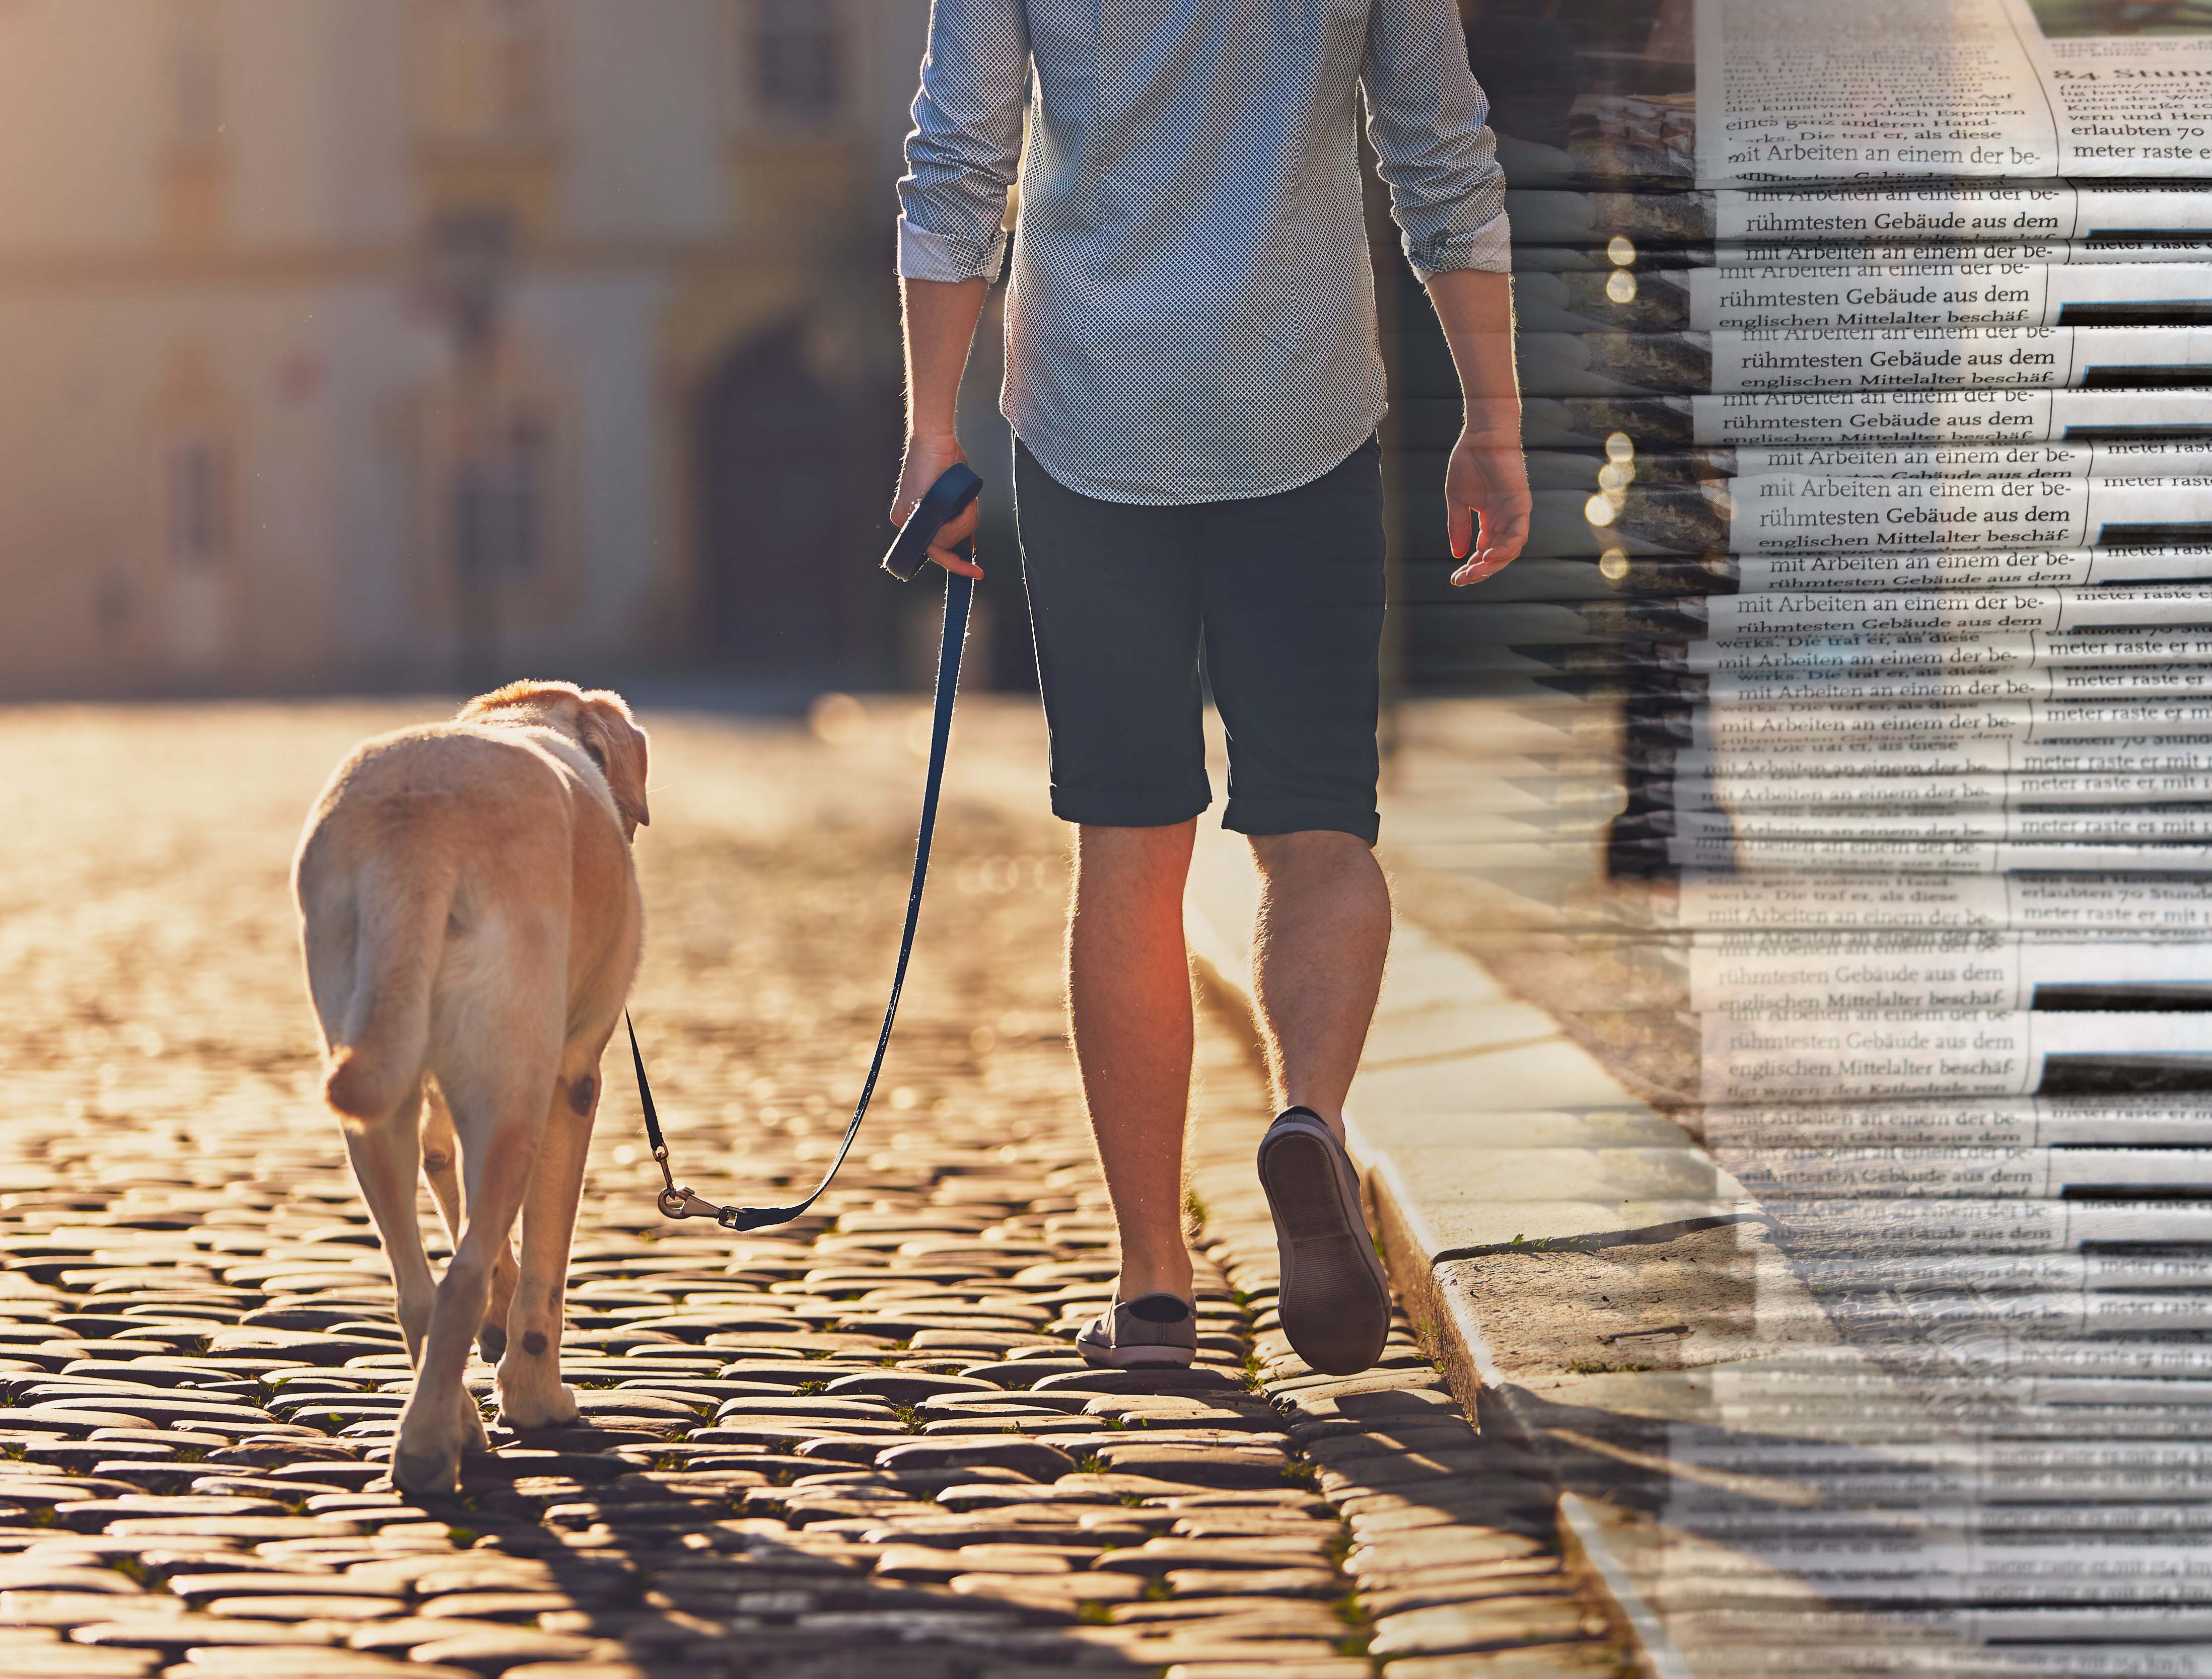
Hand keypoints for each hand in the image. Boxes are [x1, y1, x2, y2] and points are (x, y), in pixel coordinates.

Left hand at [890, 431, 982, 578]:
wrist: (936, 438)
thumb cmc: (948, 461)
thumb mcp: (957, 497)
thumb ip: (958, 521)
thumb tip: (967, 547)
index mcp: (915, 517)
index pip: (933, 549)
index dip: (953, 564)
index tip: (972, 573)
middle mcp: (905, 520)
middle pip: (939, 551)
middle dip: (960, 559)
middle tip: (976, 571)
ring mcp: (904, 516)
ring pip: (944, 543)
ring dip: (965, 526)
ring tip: (969, 504)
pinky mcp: (909, 510)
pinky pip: (941, 533)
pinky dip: (960, 521)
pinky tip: (964, 504)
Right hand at [1444, 421, 1529, 586]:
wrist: (1482, 436)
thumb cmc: (1469, 462)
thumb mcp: (1457, 501)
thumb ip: (1458, 527)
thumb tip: (1457, 555)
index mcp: (1490, 520)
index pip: (1484, 552)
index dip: (1471, 567)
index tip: (1455, 578)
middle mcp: (1504, 520)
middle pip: (1497, 556)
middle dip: (1480, 571)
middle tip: (1462, 579)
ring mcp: (1514, 514)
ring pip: (1509, 550)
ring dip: (1493, 565)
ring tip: (1474, 571)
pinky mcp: (1521, 505)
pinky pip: (1519, 534)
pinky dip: (1506, 548)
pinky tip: (1489, 556)